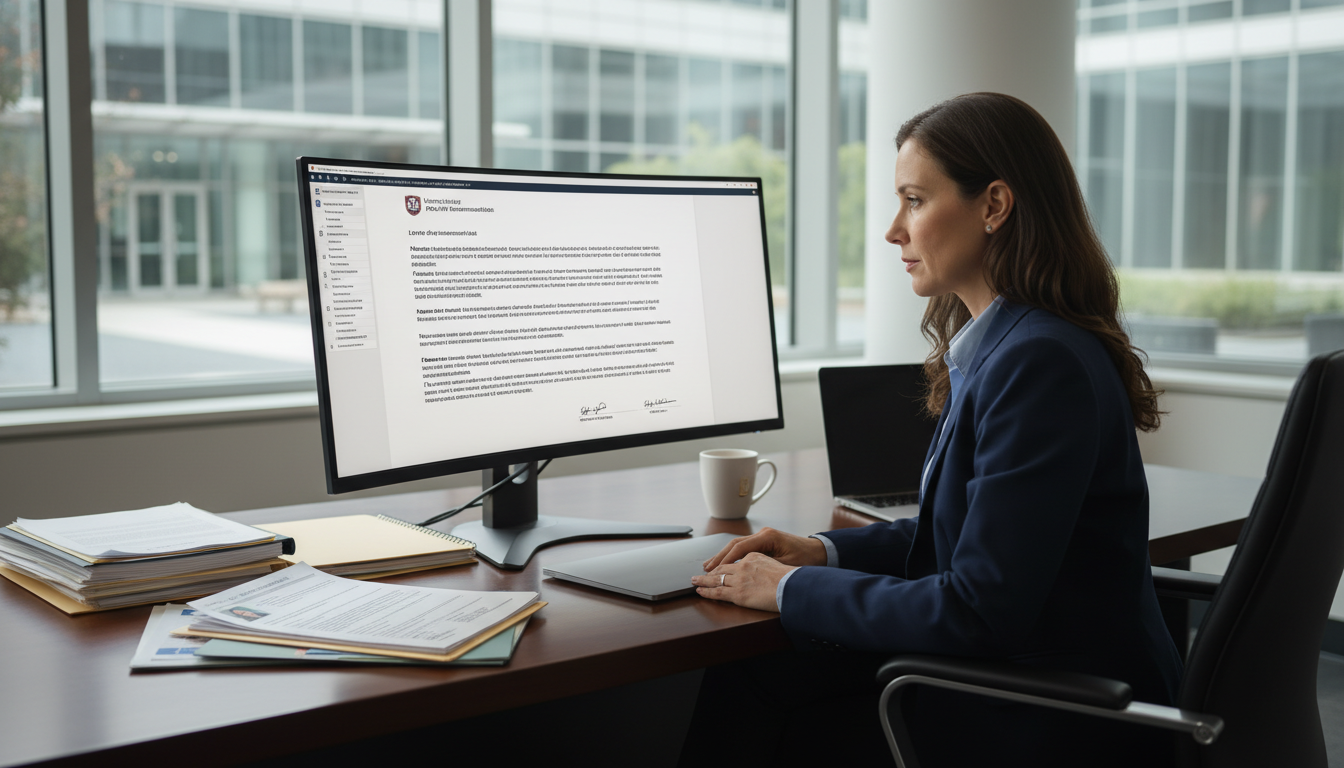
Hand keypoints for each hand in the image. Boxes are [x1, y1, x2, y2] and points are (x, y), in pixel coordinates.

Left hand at [691, 552, 794, 611]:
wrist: (795, 586)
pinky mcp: (739, 594)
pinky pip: (718, 592)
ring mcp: (740, 579)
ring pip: (717, 578)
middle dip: (711, 570)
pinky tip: (700, 591)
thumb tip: (761, 571)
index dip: (724, 563)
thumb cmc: (792, 577)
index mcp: (754, 556)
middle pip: (722, 567)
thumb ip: (765, 564)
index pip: (734, 559)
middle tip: (701, 572)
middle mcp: (744, 565)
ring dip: (704, 580)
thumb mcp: (779, 563)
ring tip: (695, 581)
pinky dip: (707, 591)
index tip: (718, 566)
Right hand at [701, 527, 826, 571]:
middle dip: (719, 557)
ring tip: (709, 566)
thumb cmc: (807, 560)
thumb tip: (746, 574)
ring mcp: (763, 536)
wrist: (820, 552)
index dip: (726, 560)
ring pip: (737, 545)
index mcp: (768, 537)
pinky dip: (732, 555)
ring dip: (723, 556)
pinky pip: (743, 548)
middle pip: (734, 544)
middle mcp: (763, 534)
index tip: (715, 571)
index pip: (740, 548)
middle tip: (706, 569)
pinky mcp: (764, 542)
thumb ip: (766, 567)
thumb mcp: (786, 566)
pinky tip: (725, 563)